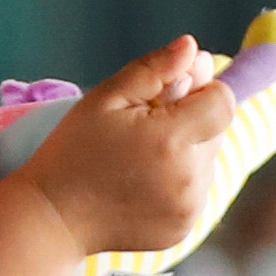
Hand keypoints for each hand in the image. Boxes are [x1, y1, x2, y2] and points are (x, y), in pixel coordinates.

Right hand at [12, 35, 234, 256]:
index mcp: (170, 140)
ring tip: (136, 159)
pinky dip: (176, 182)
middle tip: (141, 126)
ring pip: (206, 162)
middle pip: (215, 131)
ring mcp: (189, 208)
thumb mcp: (103, 99)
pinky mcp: (184, 228)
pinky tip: (138, 183)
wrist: (52, 216)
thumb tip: (192, 47)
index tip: (170, 93)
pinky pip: (195, 192)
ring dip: (183, 152)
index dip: (202, 90)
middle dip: (188, 121)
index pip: (223, 102)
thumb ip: (153, 70)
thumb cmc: (72, 150)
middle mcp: (189, 177)